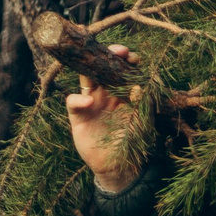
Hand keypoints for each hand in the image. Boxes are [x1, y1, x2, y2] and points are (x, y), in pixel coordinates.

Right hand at [65, 44, 144, 191]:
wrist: (118, 164)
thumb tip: (141, 84)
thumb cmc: (132, 141)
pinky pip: (74, 101)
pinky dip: (79, 99)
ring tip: (97, 63)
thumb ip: (142, 102)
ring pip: (86, 78)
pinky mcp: (78, 115)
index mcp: (123, 92)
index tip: (131, 55)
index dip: (125, 61)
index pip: (122, 70)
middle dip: (108, 57)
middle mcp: (106, 94)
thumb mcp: (142, 120)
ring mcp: (91, 102)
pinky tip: (89, 100)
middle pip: (103, 68)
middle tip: (118, 50)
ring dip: (89, 68)